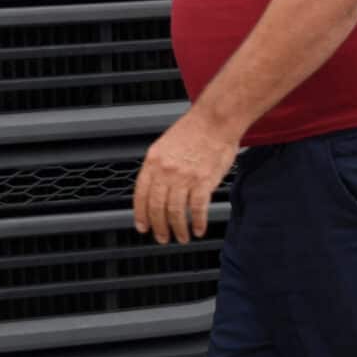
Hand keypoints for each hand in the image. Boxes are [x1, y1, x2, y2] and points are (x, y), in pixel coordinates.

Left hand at [132, 110, 240, 244]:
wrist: (215, 120)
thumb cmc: (195, 130)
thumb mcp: (166, 145)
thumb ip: (158, 166)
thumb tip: (155, 188)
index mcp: (153, 161)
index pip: (140, 194)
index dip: (140, 214)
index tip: (142, 226)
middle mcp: (166, 170)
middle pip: (156, 207)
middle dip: (158, 227)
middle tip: (162, 237)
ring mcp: (184, 177)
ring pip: (175, 212)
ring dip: (178, 229)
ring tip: (181, 237)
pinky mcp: (203, 181)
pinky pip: (197, 209)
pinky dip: (197, 223)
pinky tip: (198, 229)